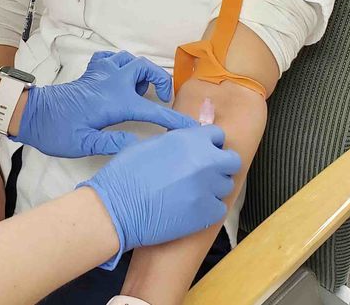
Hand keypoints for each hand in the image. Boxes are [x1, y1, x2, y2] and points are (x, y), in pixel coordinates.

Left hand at [13, 51, 196, 157]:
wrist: (31, 113)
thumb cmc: (56, 131)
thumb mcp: (85, 144)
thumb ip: (114, 144)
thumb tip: (140, 147)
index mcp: (115, 102)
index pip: (152, 111)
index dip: (174, 120)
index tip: (190, 127)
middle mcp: (111, 82)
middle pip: (145, 68)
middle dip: (160, 81)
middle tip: (162, 99)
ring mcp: (100, 74)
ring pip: (129, 59)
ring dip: (140, 71)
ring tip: (140, 90)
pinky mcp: (90, 73)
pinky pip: (110, 58)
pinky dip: (119, 64)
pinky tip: (117, 78)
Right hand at [80, 125, 241, 268]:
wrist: (117, 208)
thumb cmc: (126, 175)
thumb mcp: (150, 145)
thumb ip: (177, 141)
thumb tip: (192, 142)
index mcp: (189, 140)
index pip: (218, 135)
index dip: (210, 143)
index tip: (203, 151)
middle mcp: (204, 161)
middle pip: (232, 160)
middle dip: (221, 164)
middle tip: (206, 172)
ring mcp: (208, 188)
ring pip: (226, 185)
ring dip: (214, 187)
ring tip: (193, 192)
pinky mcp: (206, 213)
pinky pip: (219, 208)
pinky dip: (209, 208)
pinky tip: (191, 208)